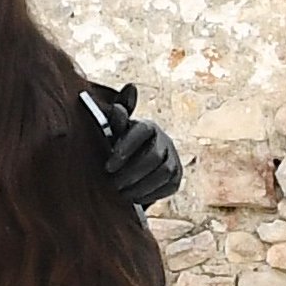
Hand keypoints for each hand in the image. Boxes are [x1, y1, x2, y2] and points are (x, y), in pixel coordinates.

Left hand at [84, 81, 183, 210]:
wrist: (137, 165)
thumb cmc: (121, 146)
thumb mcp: (115, 133)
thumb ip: (118, 118)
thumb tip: (131, 87)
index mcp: (148, 126)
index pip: (141, 132)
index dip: (125, 149)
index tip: (108, 166)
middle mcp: (165, 141)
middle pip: (153, 157)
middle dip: (131, 173)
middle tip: (112, 184)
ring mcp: (174, 160)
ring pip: (162, 173)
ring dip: (139, 186)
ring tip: (121, 193)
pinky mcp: (177, 178)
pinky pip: (167, 187)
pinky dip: (150, 194)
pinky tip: (134, 197)